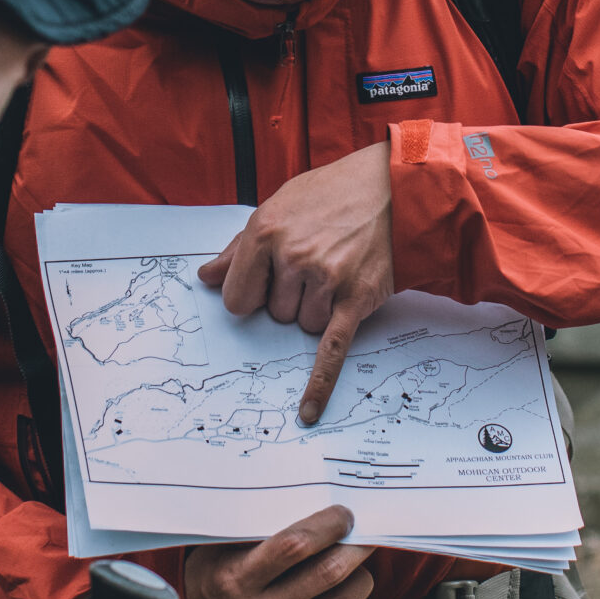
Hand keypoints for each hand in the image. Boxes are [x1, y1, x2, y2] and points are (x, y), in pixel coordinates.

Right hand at [184, 506, 373, 598]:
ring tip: (356, 564)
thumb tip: (309, 502)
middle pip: (327, 574)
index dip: (328, 525)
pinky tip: (346, 595)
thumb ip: (256, 531)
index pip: (295, 545)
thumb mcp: (217, 551)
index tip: (343, 514)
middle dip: (356, 547)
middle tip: (363, 534)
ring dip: (359, 578)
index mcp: (233, 579)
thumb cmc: (208, 583)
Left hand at [199, 142, 393, 423]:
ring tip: (339, 271)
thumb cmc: (332, 194)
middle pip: (274, 314)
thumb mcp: (278, 206)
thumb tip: (206, 278)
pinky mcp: (355, 299)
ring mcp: (325, 280)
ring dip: (318, 310)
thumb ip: (239, 248)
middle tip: (317, 263)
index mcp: (265, 233)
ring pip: (303, 326)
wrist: (393, 187)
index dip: (252, 295)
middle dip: (292, 298)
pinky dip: (319, 383)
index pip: (236, 298)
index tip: (268, 282)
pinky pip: (331, 350)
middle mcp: (293, 257)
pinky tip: (308, 411)